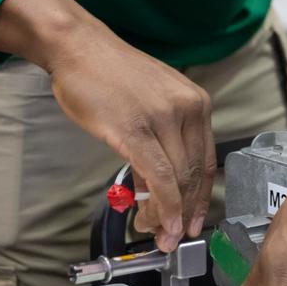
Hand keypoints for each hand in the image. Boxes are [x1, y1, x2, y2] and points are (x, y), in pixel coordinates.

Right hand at [0, 0, 215, 250]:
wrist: (80, 49)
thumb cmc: (110, 75)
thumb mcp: (149, 104)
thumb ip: (159, 143)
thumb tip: (157, 189)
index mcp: (196, 102)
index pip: (206, 160)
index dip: (200, 197)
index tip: (193, 220)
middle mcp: (188, 108)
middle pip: (194, 174)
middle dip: (183, 211)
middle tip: (171, 236)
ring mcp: (164, 118)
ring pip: (177, 180)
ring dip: (168, 214)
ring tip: (156, 233)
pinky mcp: (137, 130)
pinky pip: (159, 177)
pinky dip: (162, 206)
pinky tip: (157, 222)